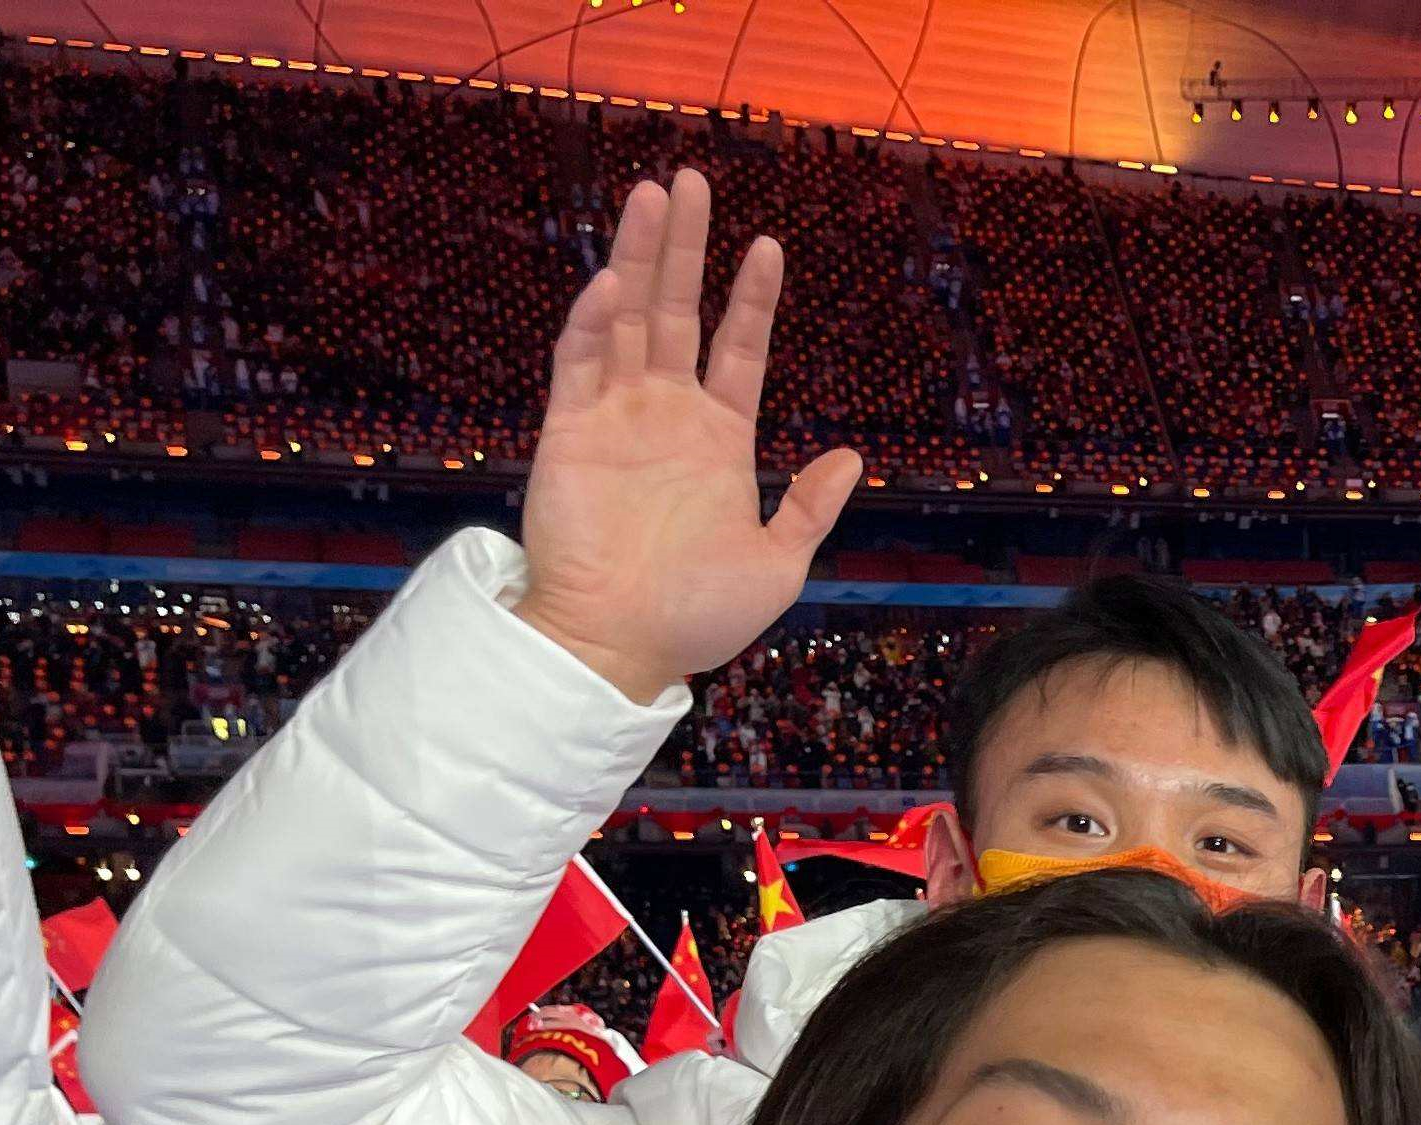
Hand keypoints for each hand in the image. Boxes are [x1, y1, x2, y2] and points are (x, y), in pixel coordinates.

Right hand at [512, 168, 861, 704]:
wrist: (621, 649)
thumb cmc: (698, 618)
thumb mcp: (777, 565)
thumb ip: (809, 507)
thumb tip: (851, 454)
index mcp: (719, 440)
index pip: (737, 348)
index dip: (751, 297)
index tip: (766, 244)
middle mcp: (667, 416)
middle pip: (677, 312)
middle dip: (685, 247)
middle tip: (692, 179)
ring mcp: (616, 418)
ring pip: (628, 318)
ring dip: (639, 258)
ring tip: (653, 194)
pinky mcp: (569, 433)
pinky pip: (580, 363)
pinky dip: (594, 321)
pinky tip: (614, 282)